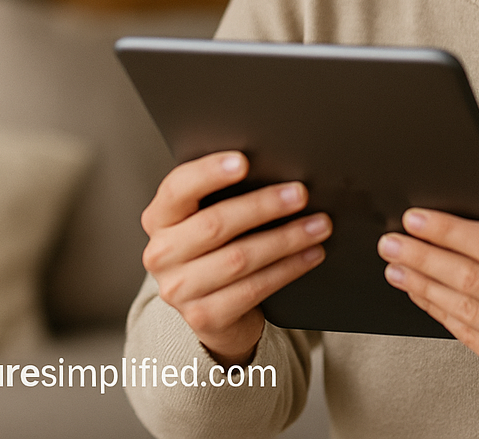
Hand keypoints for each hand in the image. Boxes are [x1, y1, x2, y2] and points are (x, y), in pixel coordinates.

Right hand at [141, 151, 331, 365]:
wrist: (210, 305)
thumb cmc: (215, 245)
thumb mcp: (207, 214)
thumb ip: (224, 192)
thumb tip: (273, 166)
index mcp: (160, 217)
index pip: (178, 188)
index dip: (209, 173)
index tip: (244, 161)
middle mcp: (161, 254)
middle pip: (215, 224)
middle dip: (264, 206)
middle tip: (300, 194)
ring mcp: (179, 289)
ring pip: (240, 258)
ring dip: (286, 239)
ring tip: (318, 224)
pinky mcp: (204, 317)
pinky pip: (254, 289)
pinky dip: (288, 268)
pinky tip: (310, 254)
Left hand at [377, 171, 478, 389]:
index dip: (450, 231)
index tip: (415, 218)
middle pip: (472, 279)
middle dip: (424, 257)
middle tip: (391, 241)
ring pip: (464, 309)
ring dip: (422, 285)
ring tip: (395, 265)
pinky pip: (468, 336)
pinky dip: (438, 311)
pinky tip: (419, 292)